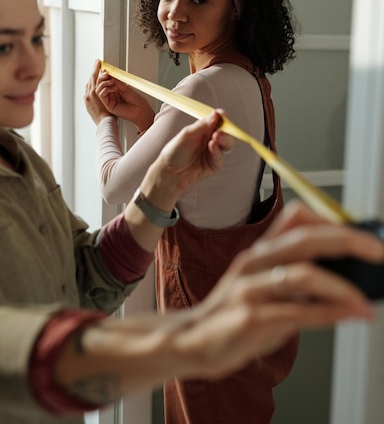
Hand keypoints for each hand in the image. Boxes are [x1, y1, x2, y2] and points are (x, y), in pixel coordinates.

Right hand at [88, 60, 154, 130]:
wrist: (140, 110)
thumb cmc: (136, 100)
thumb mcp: (125, 87)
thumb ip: (116, 82)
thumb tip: (108, 74)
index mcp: (115, 90)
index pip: (105, 81)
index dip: (103, 75)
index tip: (105, 69)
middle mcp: (111, 95)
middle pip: (100, 85)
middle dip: (102, 78)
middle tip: (106, 73)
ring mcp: (109, 100)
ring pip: (98, 90)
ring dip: (103, 83)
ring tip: (111, 81)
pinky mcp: (109, 105)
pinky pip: (102, 95)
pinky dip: (106, 89)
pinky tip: (113, 88)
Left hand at [140, 110, 233, 211]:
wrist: (169, 172)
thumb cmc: (175, 151)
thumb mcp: (186, 134)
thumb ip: (202, 125)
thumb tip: (216, 114)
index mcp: (204, 130)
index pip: (217, 121)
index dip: (221, 117)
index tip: (222, 114)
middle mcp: (211, 140)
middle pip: (226, 132)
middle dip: (226, 130)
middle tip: (220, 129)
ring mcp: (214, 153)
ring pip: (227, 144)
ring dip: (224, 139)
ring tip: (216, 137)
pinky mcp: (214, 165)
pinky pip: (220, 157)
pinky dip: (217, 151)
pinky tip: (212, 147)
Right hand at [177, 201, 383, 379]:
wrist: (192, 339)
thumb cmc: (233, 313)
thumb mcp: (261, 285)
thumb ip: (295, 278)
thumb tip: (344, 279)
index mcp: (260, 251)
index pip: (296, 218)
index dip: (331, 220)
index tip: (362, 236)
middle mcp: (254, 262)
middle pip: (305, 239)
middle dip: (348, 242)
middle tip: (377, 252)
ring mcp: (250, 289)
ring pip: (302, 275)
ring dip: (341, 289)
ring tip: (363, 302)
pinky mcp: (249, 319)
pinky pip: (296, 313)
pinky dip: (328, 314)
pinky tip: (348, 315)